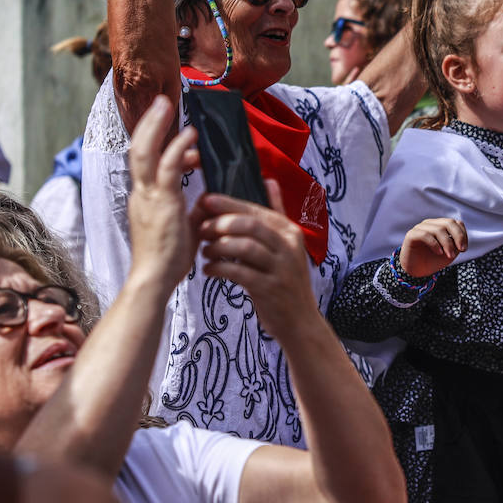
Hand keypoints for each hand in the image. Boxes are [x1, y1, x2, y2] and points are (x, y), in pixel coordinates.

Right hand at [125, 95, 199, 287]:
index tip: (190, 142)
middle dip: (149, 123)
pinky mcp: (161, 202)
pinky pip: (167, 167)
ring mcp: (148, 196)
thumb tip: (206, 199)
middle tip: (161, 101)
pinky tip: (190, 135)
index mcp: (145, 199)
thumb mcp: (182, 227)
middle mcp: (141, 193)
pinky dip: (178, 147)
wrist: (155, 279)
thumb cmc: (168, 260)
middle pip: (138, 148)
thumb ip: (193, 210)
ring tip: (167, 103)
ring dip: (156, 124)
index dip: (164, 145)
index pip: (148, 162)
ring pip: (145, 151)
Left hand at [195, 184, 319, 338]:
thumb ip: (278, 212)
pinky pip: (239, 273)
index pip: (256, 210)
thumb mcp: (288, 244)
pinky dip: (219, 269)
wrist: (300, 321)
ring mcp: (281, 269)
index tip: (205, 201)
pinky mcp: (269, 289)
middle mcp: (288, 247)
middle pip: (249, 226)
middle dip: (220, 224)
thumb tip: (269, 181)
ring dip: (218, 247)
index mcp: (290, 231)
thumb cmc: (287, 280)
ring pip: (244, 248)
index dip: (229, 204)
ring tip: (205, 251)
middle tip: (201, 229)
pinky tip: (209, 271)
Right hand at [398, 218, 466, 278]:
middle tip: (461, 250)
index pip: (455, 223)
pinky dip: (435, 244)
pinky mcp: (411, 235)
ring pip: (438, 229)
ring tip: (450, 255)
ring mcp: (420, 228)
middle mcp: (430, 224)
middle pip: (448, 223)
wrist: (416, 272)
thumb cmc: (433, 261)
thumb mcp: (450, 253)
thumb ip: (457, 244)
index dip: (462, 234)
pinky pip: (425, 235)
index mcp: (440, 226)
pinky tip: (439, 253)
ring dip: (447, 243)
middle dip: (458, 236)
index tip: (464, 249)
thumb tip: (461, 239)